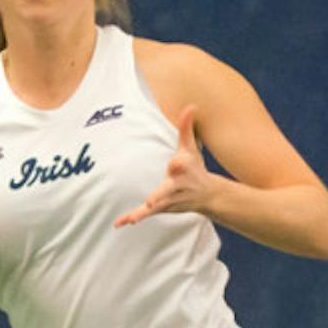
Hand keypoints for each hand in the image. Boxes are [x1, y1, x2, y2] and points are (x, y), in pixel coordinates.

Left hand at [115, 106, 216, 227]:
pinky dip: (133, 217)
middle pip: (169, 190)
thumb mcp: (191, 147)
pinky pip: (146, 214)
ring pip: (157, 205)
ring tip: (133, 218)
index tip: (174, 164)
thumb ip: (186, 127)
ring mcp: (169, 199)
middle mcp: (178, 186)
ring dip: (145, 212)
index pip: (181, 166)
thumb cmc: (195, 167)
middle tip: (152, 201)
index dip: (178, 164)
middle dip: (162, 194)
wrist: (208, 195)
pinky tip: (119, 223)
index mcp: (184, 169)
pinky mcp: (162, 208)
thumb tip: (191, 104)